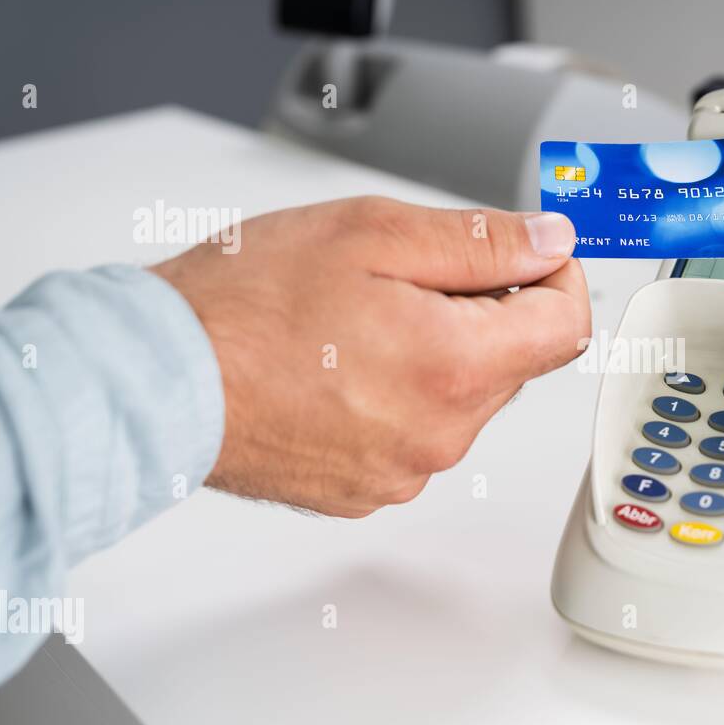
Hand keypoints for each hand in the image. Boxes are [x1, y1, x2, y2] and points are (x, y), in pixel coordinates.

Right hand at [151, 196, 587, 516]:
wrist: (157, 379)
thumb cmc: (245, 305)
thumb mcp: (372, 235)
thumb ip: (480, 242)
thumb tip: (548, 242)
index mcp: (455, 366)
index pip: (566, 326)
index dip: (556, 276)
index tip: (529, 254)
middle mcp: (441, 433)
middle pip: (513, 362)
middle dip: (484, 312)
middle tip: (409, 278)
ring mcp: (404, 470)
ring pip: (463, 398)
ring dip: (439, 354)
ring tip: (359, 323)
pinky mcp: (368, 490)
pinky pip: (416, 433)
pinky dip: (400, 395)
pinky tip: (341, 366)